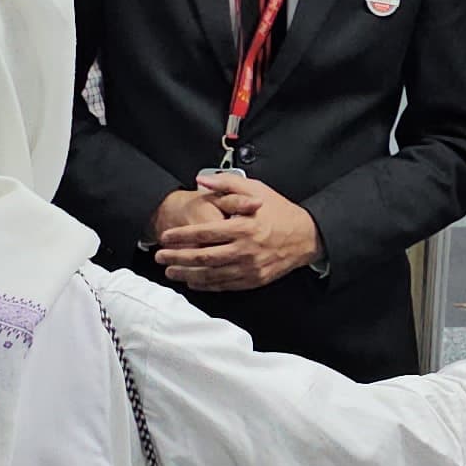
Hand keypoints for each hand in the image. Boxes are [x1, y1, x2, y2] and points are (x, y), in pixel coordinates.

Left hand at [154, 172, 321, 291]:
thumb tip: (202, 180)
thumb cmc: (279, 211)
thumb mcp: (256, 189)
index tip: (166, 237)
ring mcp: (250, 268)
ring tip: (171, 271)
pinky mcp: (254, 280)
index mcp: (243, 227)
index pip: (205, 233)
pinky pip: (225, 285)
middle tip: (160, 257)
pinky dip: (206, 285)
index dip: (182, 236)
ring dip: (188, 274)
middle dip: (178, 258)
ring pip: (212, 275)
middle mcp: (245, 250)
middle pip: (203, 257)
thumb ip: (227, 183)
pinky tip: (193, 281)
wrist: (305, 237)